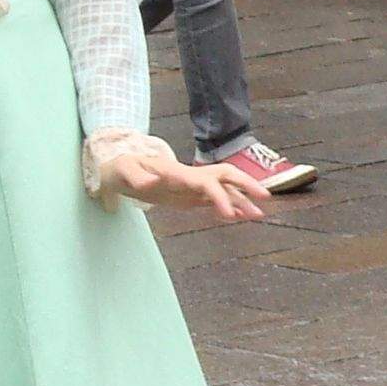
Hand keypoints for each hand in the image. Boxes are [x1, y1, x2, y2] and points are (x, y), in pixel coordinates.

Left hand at [109, 149, 274, 221]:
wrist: (121, 169)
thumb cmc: (122, 169)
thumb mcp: (124, 172)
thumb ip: (137, 177)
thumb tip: (151, 183)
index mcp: (179, 173)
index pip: (205, 182)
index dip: (219, 196)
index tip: (230, 215)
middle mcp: (192, 177)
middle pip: (227, 176)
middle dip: (247, 185)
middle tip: (265, 197)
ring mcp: (194, 185)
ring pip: (225, 189)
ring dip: (243, 200)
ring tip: (259, 215)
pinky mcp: (192, 195)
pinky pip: (216, 199)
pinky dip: (231, 206)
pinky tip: (242, 216)